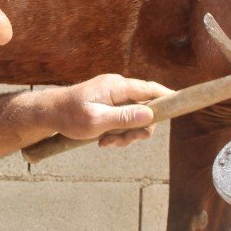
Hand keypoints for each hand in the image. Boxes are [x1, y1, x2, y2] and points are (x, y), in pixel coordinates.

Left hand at [46, 74, 172, 147]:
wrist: (49, 114)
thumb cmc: (69, 116)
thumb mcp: (96, 121)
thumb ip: (123, 118)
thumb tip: (150, 114)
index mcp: (116, 87)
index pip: (149, 89)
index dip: (167, 96)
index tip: (181, 103)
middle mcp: (118, 88)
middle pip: (145, 108)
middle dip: (136, 129)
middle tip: (119, 142)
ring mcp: (114, 96)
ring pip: (134, 117)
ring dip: (124, 134)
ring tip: (105, 143)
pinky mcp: (110, 104)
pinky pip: (123, 119)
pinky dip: (117, 132)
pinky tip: (103, 140)